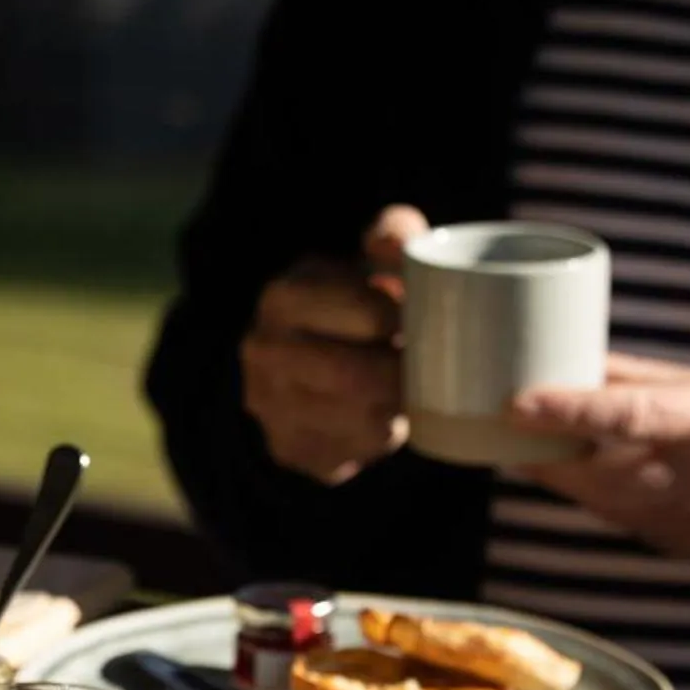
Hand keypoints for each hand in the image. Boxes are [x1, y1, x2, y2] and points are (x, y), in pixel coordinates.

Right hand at [241, 205, 428, 483]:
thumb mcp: (368, 260)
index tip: (413, 321)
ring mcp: (270, 407)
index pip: (367, 313)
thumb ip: (392, 234)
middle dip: (402, 374)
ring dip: (396, 408)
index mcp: (283, 297)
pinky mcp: (290, 449)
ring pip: (363, 422)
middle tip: (425, 365)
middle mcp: (264, 353)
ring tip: (410, 389)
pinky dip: (380, 438)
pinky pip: (353, 454)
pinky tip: (386, 417)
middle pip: (360, 377)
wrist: (304, 362)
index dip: (402, 321)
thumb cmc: (352, 303)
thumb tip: (394, 246)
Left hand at [507, 353, 689, 568]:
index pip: (629, 416)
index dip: (568, 412)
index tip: (516, 405)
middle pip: (603, 473)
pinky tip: (597, 485)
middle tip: (509, 432)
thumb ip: (638, 380)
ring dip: (569, 482)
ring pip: (607, 506)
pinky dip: (605, 505)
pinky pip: (629, 527)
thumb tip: (568, 359)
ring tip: (540, 454)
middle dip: (549, 456)